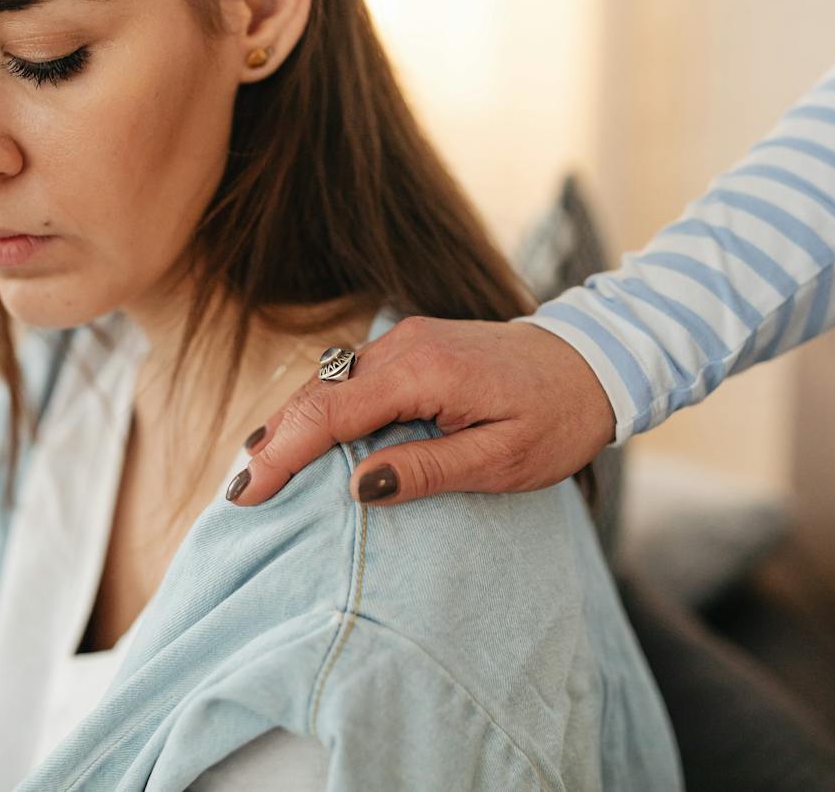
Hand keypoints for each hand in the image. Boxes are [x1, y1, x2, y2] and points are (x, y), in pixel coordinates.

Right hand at [226, 316, 616, 506]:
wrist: (594, 361)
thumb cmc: (558, 416)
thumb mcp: (504, 459)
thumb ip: (430, 469)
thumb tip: (360, 486)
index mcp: (424, 371)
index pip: (331, 412)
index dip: (284, 453)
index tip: (250, 493)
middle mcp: (405, 345)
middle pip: (317, 393)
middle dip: (274, 441)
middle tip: (240, 493)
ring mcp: (407, 340)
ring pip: (328, 383)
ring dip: (291, 424)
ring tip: (257, 470)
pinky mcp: (413, 347)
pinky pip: (350, 378)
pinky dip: (319, 409)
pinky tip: (302, 437)